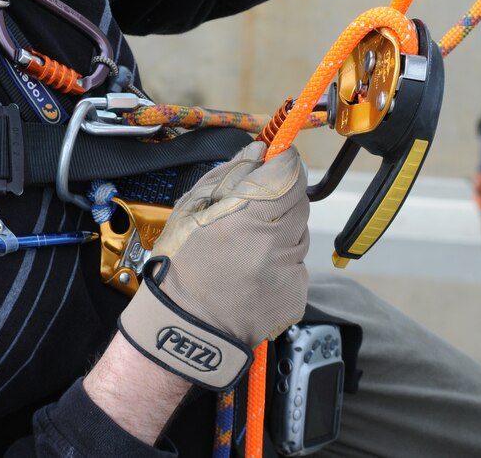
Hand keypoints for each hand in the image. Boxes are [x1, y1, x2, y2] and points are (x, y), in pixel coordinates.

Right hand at [118, 141, 308, 389]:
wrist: (185, 329)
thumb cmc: (180, 265)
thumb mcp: (192, 209)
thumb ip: (230, 175)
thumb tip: (259, 151)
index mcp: (251, 216)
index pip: (290, 173)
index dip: (285, 163)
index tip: (277, 162)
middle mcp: (278, 242)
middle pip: (300, 202)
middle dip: (281, 199)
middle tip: (253, 211)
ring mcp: (291, 271)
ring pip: (299, 236)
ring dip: (281, 233)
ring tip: (246, 250)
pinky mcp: (297, 295)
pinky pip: (296, 267)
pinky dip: (280, 265)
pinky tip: (252, 275)